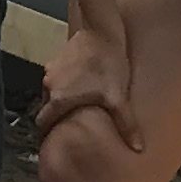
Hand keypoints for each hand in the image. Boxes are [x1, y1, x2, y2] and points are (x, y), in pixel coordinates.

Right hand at [36, 12, 140, 153]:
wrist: (102, 32)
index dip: (46, 132)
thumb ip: (125, 125)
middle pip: (48, 106)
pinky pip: (58, 77)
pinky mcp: (57, 58)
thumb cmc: (108, 66)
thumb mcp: (118, 98)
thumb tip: (137, 149)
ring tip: (80, 101)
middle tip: (73, 121)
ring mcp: (51, 70)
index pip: (43, 122)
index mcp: (59, 99)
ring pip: (53, 91)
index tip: (52, 140)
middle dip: (58, 115)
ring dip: (62, 97)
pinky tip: (83, 82)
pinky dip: (66, 83)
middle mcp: (49, 85)